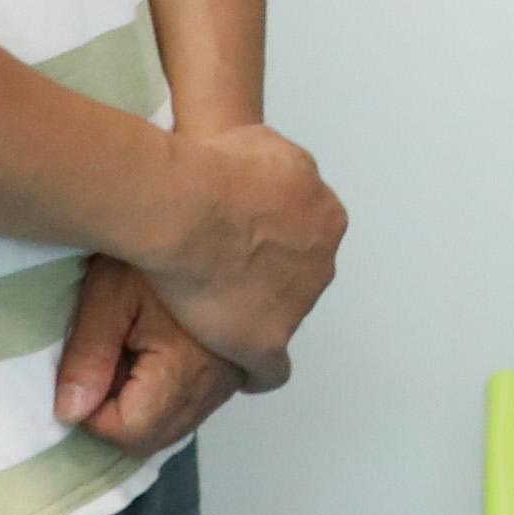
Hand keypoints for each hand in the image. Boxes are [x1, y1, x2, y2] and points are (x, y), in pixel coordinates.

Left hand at [51, 259, 239, 452]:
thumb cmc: (155, 248)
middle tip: (106, 361)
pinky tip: (159, 348)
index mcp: (182, 372)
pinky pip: (197, 403)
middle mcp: (215, 386)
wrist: (211, 213)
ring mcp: (231, 378)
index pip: (129, 433)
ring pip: (177, 425)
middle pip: (155, 439)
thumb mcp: (108, 293)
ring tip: (132, 349)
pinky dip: (170, 393)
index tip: (86, 372)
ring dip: (145, 405)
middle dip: (120, 414)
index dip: (95, 413)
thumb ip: (88, 356)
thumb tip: (70, 413)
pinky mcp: (238, 365)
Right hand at [135, 117, 345, 384]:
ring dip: (255, 316)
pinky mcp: (268, 341)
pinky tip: (240, 372)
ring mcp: (298, 304)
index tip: (244, 244)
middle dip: (267, 278)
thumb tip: (268, 174)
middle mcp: (321, 261)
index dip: (270, 241)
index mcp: (325, 216)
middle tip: (222, 276)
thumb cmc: (215, 170)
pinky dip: (257, 370)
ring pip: (282, 317)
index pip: (305, 237)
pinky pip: (271, 368)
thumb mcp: (261, 142)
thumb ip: (276, 166)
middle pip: (298, 278)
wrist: (189, 206)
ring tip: (212, 315)